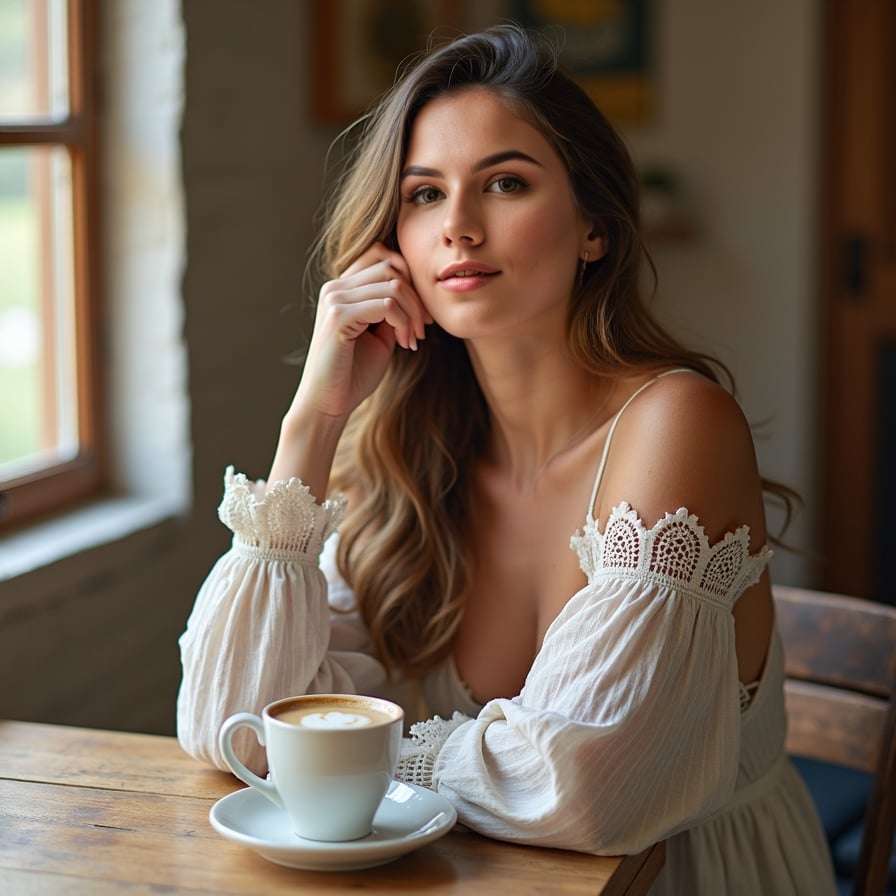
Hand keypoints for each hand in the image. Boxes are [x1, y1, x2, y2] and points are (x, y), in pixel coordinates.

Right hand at [291, 242, 429, 421]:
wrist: (329, 403)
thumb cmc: (354, 373)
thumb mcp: (379, 334)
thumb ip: (391, 308)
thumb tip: (415, 289)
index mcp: (342, 288)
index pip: (381, 255)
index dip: (409, 279)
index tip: (420, 314)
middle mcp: (335, 288)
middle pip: (392, 268)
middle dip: (416, 298)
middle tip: (422, 329)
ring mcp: (334, 299)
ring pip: (394, 285)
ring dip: (413, 314)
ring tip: (412, 339)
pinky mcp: (338, 316)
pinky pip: (387, 305)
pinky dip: (404, 323)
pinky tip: (404, 344)